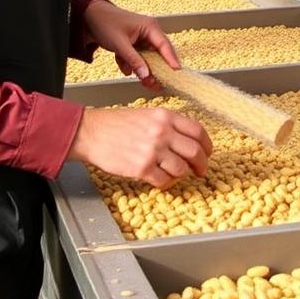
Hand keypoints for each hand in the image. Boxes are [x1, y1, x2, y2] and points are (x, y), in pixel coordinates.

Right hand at [68, 106, 212, 188]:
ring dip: (181, 174)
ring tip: (175, 174)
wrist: (92, 132)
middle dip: (201, 164)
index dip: (207, 145)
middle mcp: (162, 131)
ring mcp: (153, 150)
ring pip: (181, 169)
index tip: (207, 152)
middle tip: (200, 170)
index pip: (198, 131)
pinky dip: (166, 184)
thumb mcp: (148, 114)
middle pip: (195, 152)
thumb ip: (169, 124)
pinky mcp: (142, 168)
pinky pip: (164, 181)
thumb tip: (188, 141)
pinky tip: (161, 180)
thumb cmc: (117, 123)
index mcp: (165, 116)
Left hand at [83, 0, 179, 88]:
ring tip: (142, 81)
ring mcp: (142, 38)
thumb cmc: (106, 24)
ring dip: (141, 68)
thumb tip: (146, 75)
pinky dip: (130, 63)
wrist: (90, 17)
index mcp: (150, 27)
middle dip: (155, 70)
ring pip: (147, 58)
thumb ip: (134, 60)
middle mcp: (149, 32)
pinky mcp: (135, 44)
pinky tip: (123, 65)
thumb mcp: (120, 44)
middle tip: (155, 84)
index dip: (171, 60)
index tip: (176, 73)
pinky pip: (137, 57)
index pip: (165, 46)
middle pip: (158, 54)